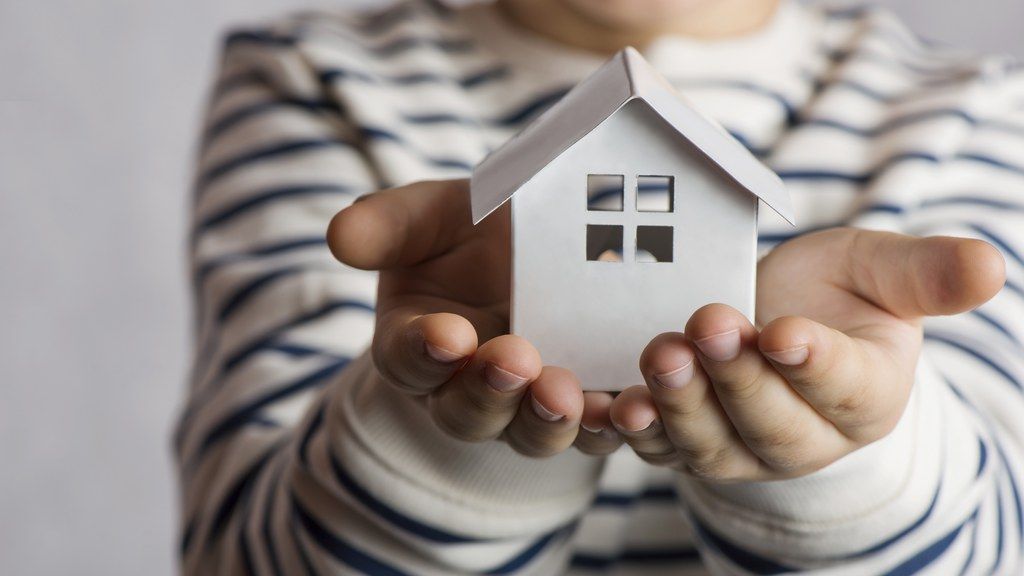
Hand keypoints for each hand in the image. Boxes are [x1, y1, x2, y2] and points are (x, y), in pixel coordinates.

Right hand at [327, 180, 622, 457]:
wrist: (542, 236)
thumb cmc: (471, 228)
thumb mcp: (431, 215)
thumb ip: (388, 226)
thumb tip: (339, 236)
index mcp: (417, 343)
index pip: (407, 358)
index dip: (423, 351)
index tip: (447, 333)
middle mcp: (465, 388)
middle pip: (466, 411)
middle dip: (488, 391)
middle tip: (513, 360)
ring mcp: (526, 404)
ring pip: (529, 432)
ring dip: (547, 420)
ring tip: (566, 394)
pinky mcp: (585, 406)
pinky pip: (593, 430)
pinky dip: (609, 426)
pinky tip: (626, 410)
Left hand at [611, 228, 1004, 479]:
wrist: (778, 320)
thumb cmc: (837, 294)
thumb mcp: (882, 272)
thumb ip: (925, 275)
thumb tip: (990, 266)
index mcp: (865, 396)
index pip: (844, 389)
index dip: (815, 365)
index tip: (787, 334)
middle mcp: (803, 438)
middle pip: (769, 424)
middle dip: (736, 378)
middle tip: (708, 326)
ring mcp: (738, 447)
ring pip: (707, 444)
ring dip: (678, 404)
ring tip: (658, 356)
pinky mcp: (683, 441)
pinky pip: (654, 445)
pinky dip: (628, 430)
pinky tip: (605, 405)